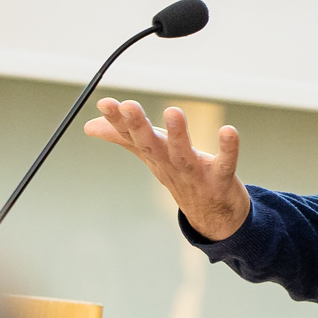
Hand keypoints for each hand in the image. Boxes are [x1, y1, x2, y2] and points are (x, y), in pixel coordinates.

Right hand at [83, 100, 251, 241]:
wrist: (213, 215)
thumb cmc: (180, 176)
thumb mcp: (150, 155)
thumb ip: (122, 138)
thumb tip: (89, 126)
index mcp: (153, 155)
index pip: (130, 137)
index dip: (116, 121)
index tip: (104, 102)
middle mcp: (170, 165)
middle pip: (151, 145)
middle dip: (138, 126)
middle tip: (128, 105)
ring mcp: (194, 174)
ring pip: (183, 155)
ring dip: (178, 135)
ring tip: (173, 111)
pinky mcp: (221, 178)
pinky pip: (225, 164)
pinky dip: (228, 150)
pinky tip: (229, 131)